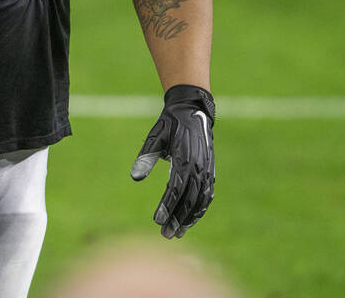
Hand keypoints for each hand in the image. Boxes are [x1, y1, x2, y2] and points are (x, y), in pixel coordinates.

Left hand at [129, 84, 214, 238]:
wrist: (193, 110)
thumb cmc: (170, 124)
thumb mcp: (156, 136)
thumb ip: (146, 156)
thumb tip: (135, 177)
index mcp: (185, 159)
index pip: (176, 189)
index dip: (167, 206)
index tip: (157, 220)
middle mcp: (199, 167)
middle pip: (189, 200)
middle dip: (178, 219)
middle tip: (166, 234)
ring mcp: (206, 170)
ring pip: (200, 201)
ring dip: (189, 219)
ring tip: (177, 233)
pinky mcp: (209, 172)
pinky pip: (207, 195)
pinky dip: (200, 210)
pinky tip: (190, 220)